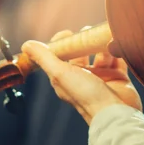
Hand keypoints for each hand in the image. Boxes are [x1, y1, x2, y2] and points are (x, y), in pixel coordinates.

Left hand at [22, 30, 141, 124]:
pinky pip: (117, 59)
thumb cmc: (85, 96)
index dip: (62, 43)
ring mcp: (101, 78)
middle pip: (82, 53)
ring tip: (102, 38)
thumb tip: (26, 45)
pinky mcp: (118, 78)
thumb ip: (43, 58)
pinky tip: (115, 44)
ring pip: (101, 54)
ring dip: (101, 45)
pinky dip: (117, 50)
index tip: (67, 33)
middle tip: (87, 31)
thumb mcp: (60, 74)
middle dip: (84, 41)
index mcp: (66, 78)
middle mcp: (83, 78)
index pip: (60, 56)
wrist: (115, 113)